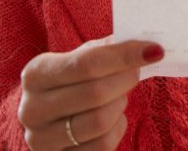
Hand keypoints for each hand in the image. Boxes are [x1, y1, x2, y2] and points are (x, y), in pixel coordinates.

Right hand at [17, 38, 163, 149]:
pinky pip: (103, 145)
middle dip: (126, 80)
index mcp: (36, 74)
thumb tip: (144, 47)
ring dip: (119, 105)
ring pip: (100, 122)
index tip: (155, 51)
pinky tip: (112, 119)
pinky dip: (116, 128)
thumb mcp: (79, 58)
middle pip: (96, 93)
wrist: (47, 117)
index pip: (87, 63)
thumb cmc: (71, 81)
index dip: (125, 56)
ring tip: (117, 96)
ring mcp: (41, 139)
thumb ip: (106, 49)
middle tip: (136, 72)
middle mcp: (32, 109)